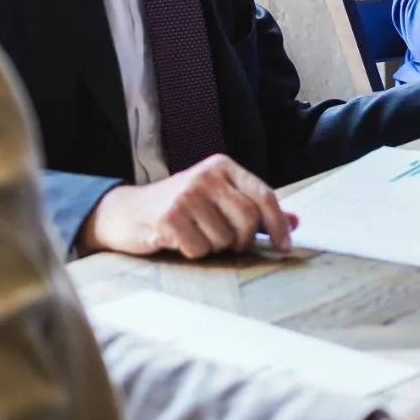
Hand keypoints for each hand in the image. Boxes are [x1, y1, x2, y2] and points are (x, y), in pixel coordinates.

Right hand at [75, 154, 295, 258]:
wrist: (124, 212)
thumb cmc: (178, 208)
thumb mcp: (218, 200)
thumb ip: (255, 209)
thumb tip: (296, 222)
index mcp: (223, 167)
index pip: (264, 196)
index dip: (278, 224)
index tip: (284, 246)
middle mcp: (206, 176)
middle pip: (248, 220)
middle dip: (242, 240)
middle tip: (228, 243)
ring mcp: (186, 195)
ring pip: (224, 239)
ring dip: (214, 247)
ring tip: (196, 235)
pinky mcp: (168, 217)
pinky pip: (199, 249)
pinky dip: (193, 252)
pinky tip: (178, 241)